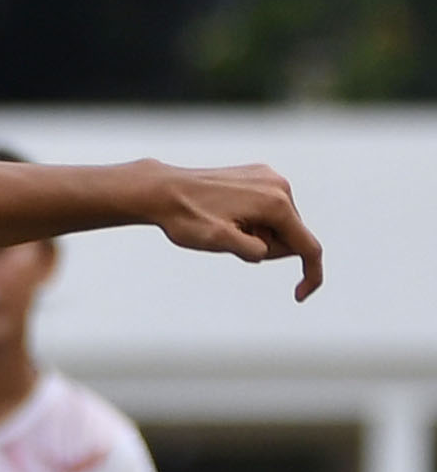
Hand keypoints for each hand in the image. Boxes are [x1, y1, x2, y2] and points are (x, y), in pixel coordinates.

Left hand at [141, 162, 323, 299]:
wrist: (161, 190)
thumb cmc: (186, 217)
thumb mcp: (218, 242)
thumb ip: (252, 250)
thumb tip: (267, 250)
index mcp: (276, 203)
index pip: (308, 247)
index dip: (310, 275)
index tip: (299, 296)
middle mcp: (279, 185)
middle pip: (292, 234)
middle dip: (268, 247)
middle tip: (230, 242)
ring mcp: (269, 177)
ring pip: (278, 222)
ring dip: (258, 233)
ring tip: (224, 226)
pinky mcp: (258, 175)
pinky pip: (267, 208)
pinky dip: (253, 219)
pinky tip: (226, 216)